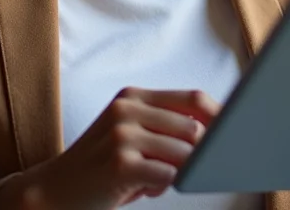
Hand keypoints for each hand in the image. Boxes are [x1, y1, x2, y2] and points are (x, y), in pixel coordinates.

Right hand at [20, 87, 219, 209]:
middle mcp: (128, 108)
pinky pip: (169, 175)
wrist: (52, 192)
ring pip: (185, 153)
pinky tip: (147, 188)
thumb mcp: (128, 134)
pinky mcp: (122, 163)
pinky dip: (167, 186)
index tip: (237, 129)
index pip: (191, 98)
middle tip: (202, 166)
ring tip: (156, 178)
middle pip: (193, 126)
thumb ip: (163, 126)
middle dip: (205, 150)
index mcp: (133, 96)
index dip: (219, 114)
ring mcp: (124, 134)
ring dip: (182, 172)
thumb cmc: (99, 165)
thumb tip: (213, 130)